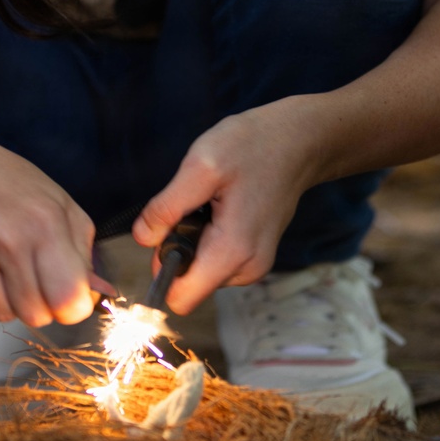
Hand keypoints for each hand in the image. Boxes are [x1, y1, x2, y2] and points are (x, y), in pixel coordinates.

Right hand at [0, 130, 107, 327]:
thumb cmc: (10, 185)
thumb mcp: (58, 204)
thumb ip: (82, 252)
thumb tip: (99, 297)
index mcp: (45, 223)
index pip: (67, 300)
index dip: (71, 306)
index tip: (65, 295)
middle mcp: (7, 240)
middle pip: (35, 316)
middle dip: (38, 303)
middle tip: (29, 273)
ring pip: (2, 315)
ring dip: (6, 298)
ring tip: (0, 262)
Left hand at [132, 99, 316, 313]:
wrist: (297, 141)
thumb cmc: (252, 147)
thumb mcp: (200, 166)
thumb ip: (168, 207)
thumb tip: (142, 238)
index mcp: (232, 252)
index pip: (180, 299)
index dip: (162, 270)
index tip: (166, 233)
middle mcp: (247, 269)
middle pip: (189, 283)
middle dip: (179, 248)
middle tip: (193, 206)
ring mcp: (255, 264)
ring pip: (202, 271)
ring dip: (195, 240)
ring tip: (212, 201)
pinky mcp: (256, 254)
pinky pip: (218, 259)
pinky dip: (211, 237)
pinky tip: (223, 206)